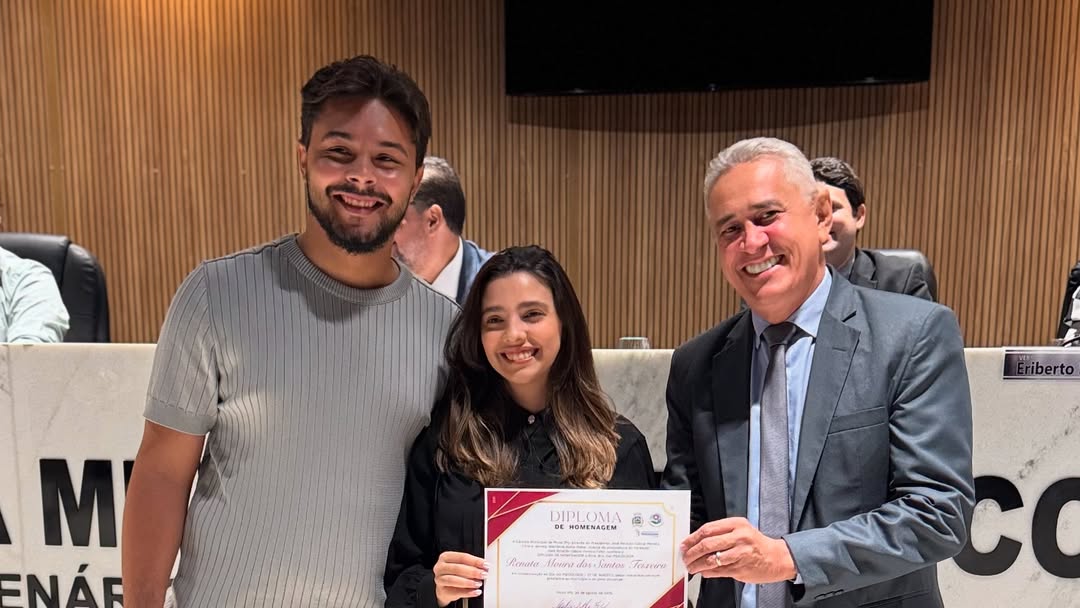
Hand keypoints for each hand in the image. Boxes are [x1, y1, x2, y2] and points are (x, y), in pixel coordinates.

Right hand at [433, 551, 487, 606]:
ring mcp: (439, 579)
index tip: (485, 565)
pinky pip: (455, 592)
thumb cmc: (454, 574)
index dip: (475, 561)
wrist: (444, 587)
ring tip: (478, 584)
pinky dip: (467, 592)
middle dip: (472, 572)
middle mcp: (440, 567)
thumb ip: (471, 564)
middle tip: (483, 574)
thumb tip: (485, 566)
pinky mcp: (442, 591)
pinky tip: (475, 592)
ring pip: (454, 580)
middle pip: (457, 568)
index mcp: (446, 557)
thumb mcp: (461, 565)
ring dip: (468, 582)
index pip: (462, 557)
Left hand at [680, 517, 796, 583]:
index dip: (692, 537)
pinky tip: (703, 572)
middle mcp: (739, 537)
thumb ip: (721, 533)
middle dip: (691, 552)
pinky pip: (719, 571)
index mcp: (737, 524)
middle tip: (685, 557)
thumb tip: (697, 541)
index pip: (708, 529)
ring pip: (711, 559)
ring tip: (691, 567)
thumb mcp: (741, 530)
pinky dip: (707, 572)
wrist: (777, 558)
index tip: (684, 544)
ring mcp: (740, 553)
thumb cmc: (756, 544)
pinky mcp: (741, 568)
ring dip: (697, 564)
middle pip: (707, 544)